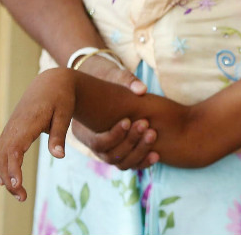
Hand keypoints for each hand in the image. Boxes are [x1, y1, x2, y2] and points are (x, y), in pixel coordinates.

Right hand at [0, 68, 74, 201]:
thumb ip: (60, 134)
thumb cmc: (61, 97)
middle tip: (22, 197)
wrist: (51, 81)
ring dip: (3, 175)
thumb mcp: (65, 113)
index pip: (14, 149)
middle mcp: (14, 126)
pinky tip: (6, 181)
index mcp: (27, 122)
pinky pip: (0, 150)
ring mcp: (10, 128)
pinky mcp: (11, 130)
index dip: (13, 168)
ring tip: (17, 193)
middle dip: (8, 179)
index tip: (17, 185)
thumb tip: (59, 156)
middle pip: (3, 157)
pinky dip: (0, 166)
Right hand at [71, 55, 159, 169]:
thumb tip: (141, 89)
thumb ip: (127, 80)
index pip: (97, 142)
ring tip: (153, 134)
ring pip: (122, 163)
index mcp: (83, 128)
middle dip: (130, 141)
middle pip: (109, 155)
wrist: (112, 85)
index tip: (128, 120)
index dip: (114, 135)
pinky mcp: (120, 152)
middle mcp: (93, 143)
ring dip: (139, 151)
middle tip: (145, 124)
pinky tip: (156, 154)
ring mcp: (107, 151)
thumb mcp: (115, 75)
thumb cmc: (110, 79)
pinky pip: (130, 164)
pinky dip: (143, 161)